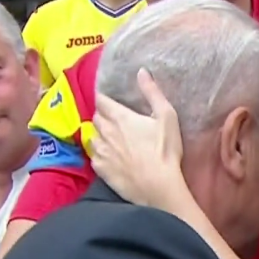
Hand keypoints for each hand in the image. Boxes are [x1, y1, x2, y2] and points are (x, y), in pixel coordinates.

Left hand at [89, 68, 187, 209]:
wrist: (158, 186)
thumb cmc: (165, 151)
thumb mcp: (166, 116)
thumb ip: (152, 92)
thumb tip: (141, 71)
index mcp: (120, 117)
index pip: (102, 100)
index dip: (105, 99)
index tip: (110, 101)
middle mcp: (106, 132)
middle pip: (96, 117)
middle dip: (102, 115)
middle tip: (114, 119)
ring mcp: (101, 151)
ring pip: (92, 136)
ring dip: (99, 134)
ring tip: (110, 138)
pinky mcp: (100, 169)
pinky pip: (93, 156)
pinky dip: (98, 153)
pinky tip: (109, 156)